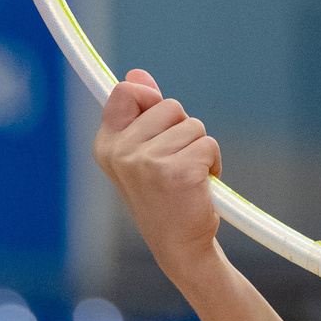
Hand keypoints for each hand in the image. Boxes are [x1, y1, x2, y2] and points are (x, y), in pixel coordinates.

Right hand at [94, 68, 223, 277]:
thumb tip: (137, 73)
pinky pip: (209, 145)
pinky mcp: (177, 171)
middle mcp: (121, 152)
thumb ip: (141, 113)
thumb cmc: (164, 198)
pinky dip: (213, 163)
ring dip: (200, 149)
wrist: (179, 246)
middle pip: (169, 105)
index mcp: (107, 145)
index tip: (157, 116)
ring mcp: (147, 162)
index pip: (124, 92)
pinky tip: (200, 186)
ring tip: (188, 178)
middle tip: (175, 163)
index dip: (147, 96)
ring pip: (193, 126)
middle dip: (182, 130)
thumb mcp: (144, 154)